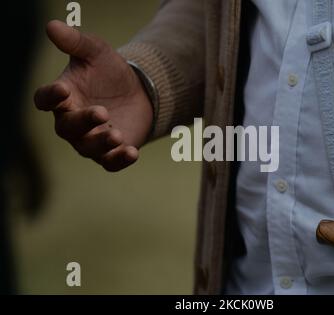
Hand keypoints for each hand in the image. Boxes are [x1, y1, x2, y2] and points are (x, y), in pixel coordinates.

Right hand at [34, 20, 152, 171]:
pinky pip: (110, 163)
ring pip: (88, 148)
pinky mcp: (111, 153)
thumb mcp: (97, 52)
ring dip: (101, 143)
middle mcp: (72, 122)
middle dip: (84, 121)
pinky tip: (133, 153)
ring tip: (117, 135)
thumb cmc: (111, 72)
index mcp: (63, 98)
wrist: (139, 91)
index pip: (45, 100)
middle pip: (68, 128)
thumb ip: (76, 42)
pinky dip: (120, 160)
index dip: (50, 97)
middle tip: (103, 112)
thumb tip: (52, 25)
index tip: (63, 89)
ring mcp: (91, 140)